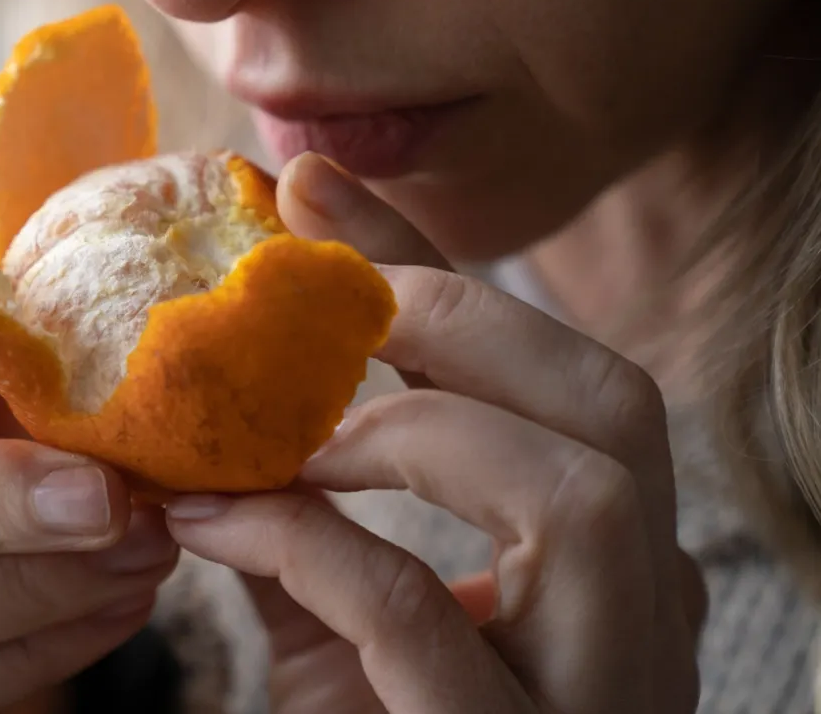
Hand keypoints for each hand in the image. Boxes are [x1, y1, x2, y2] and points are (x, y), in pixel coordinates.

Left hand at [166, 154, 705, 712]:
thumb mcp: (342, 616)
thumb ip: (310, 507)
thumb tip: (233, 375)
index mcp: (607, 572)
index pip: (557, 377)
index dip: (438, 269)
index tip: (311, 189)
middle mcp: (639, 625)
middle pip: (619, 405)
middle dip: (464, 318)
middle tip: (320, 298)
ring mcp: (598, 700)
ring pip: (586, 493)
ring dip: (412, 431)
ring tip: (293, 432)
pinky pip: (420, 613)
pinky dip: (308, 543)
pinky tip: (212, 523)